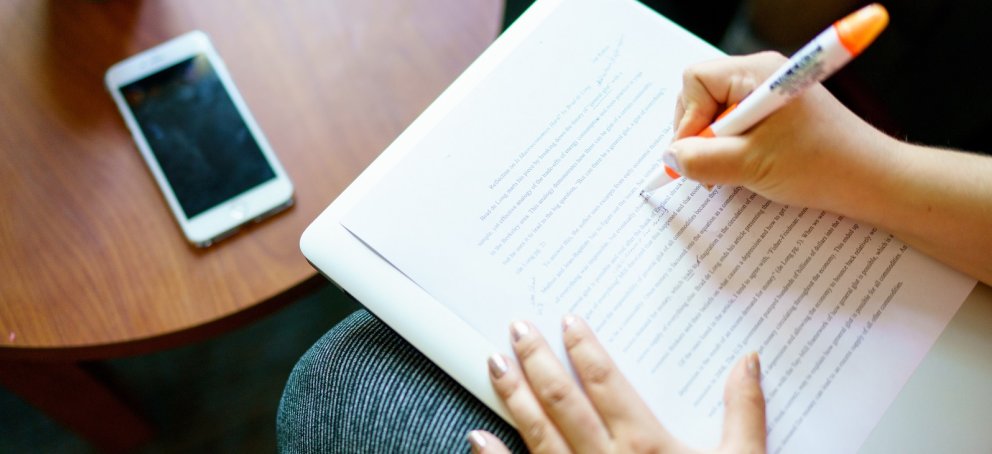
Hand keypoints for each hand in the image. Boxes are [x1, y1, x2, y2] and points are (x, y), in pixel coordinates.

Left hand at [467, 316, 765, 452]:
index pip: (606, 383)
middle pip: (563, 401)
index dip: (585, 349)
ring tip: (495, 362)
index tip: (568, 321)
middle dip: (538, 360)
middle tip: (518, 327)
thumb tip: (746, 361)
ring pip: (538, 435)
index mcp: (647, 445)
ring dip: (514, 397)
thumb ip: (744, 412)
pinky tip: (477, 436)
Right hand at [668, 51, 897, 216]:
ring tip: (738, 169)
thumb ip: (701, 160)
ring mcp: (768, 96)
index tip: (696, 152)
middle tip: (716, 165)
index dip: (687, 118)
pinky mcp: (775, 116)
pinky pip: (735, 128)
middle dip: (700, 133)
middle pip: (700, 97)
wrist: (872, 182)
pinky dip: (732, 151)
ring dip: (717, 147)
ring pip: (716, 116)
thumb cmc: (822, 165)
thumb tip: (671, 157)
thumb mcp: (749, 166)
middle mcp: (761, 77)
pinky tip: (748, 169)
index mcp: (757, 73)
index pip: (694, 81)